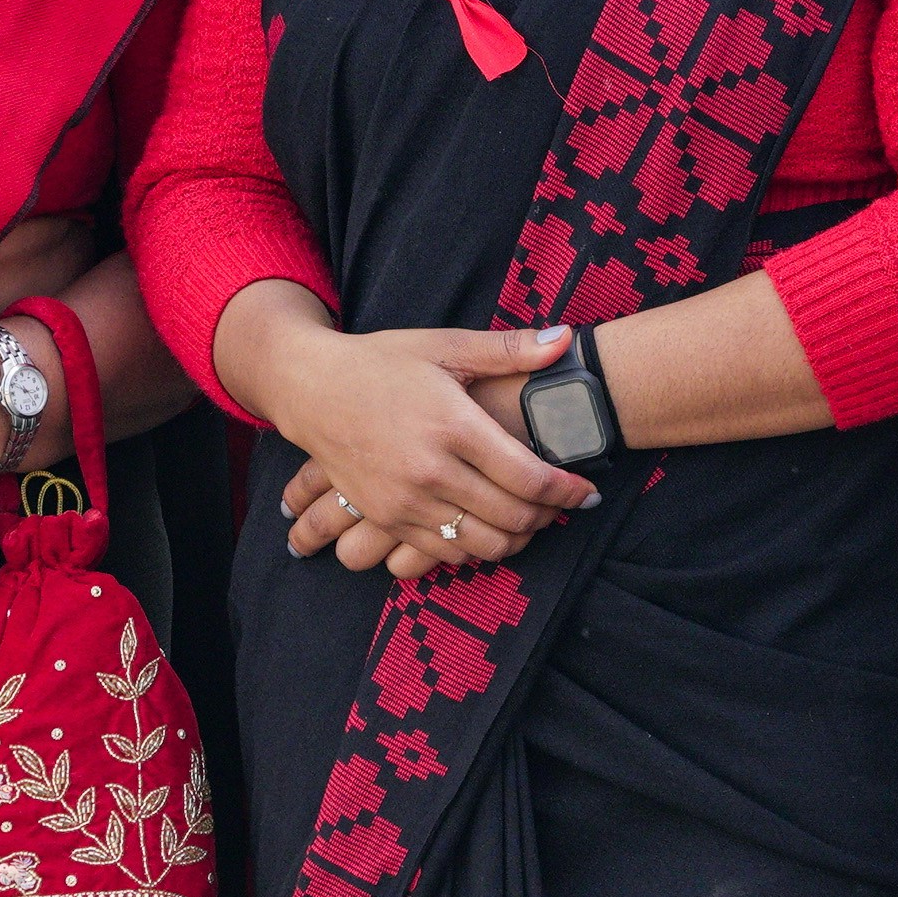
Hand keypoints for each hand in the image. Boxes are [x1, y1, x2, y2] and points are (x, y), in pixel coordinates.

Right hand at [267, 324, 596, 581]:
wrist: (310, 389)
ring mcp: (404, 501)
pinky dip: (474, 549)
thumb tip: (566, 341)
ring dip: (515, 540)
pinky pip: (442, 554)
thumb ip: (508, 349)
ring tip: (529, 520)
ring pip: (481, 545)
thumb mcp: (443, 345)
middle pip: (511, 518)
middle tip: (561, 506)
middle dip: (547, 518)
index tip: (587, 494)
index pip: (528, 477)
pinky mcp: (385, 518)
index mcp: (452, 425)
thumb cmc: (381, 363)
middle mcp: (430, 470)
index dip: (568, 492)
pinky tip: (485, 528)